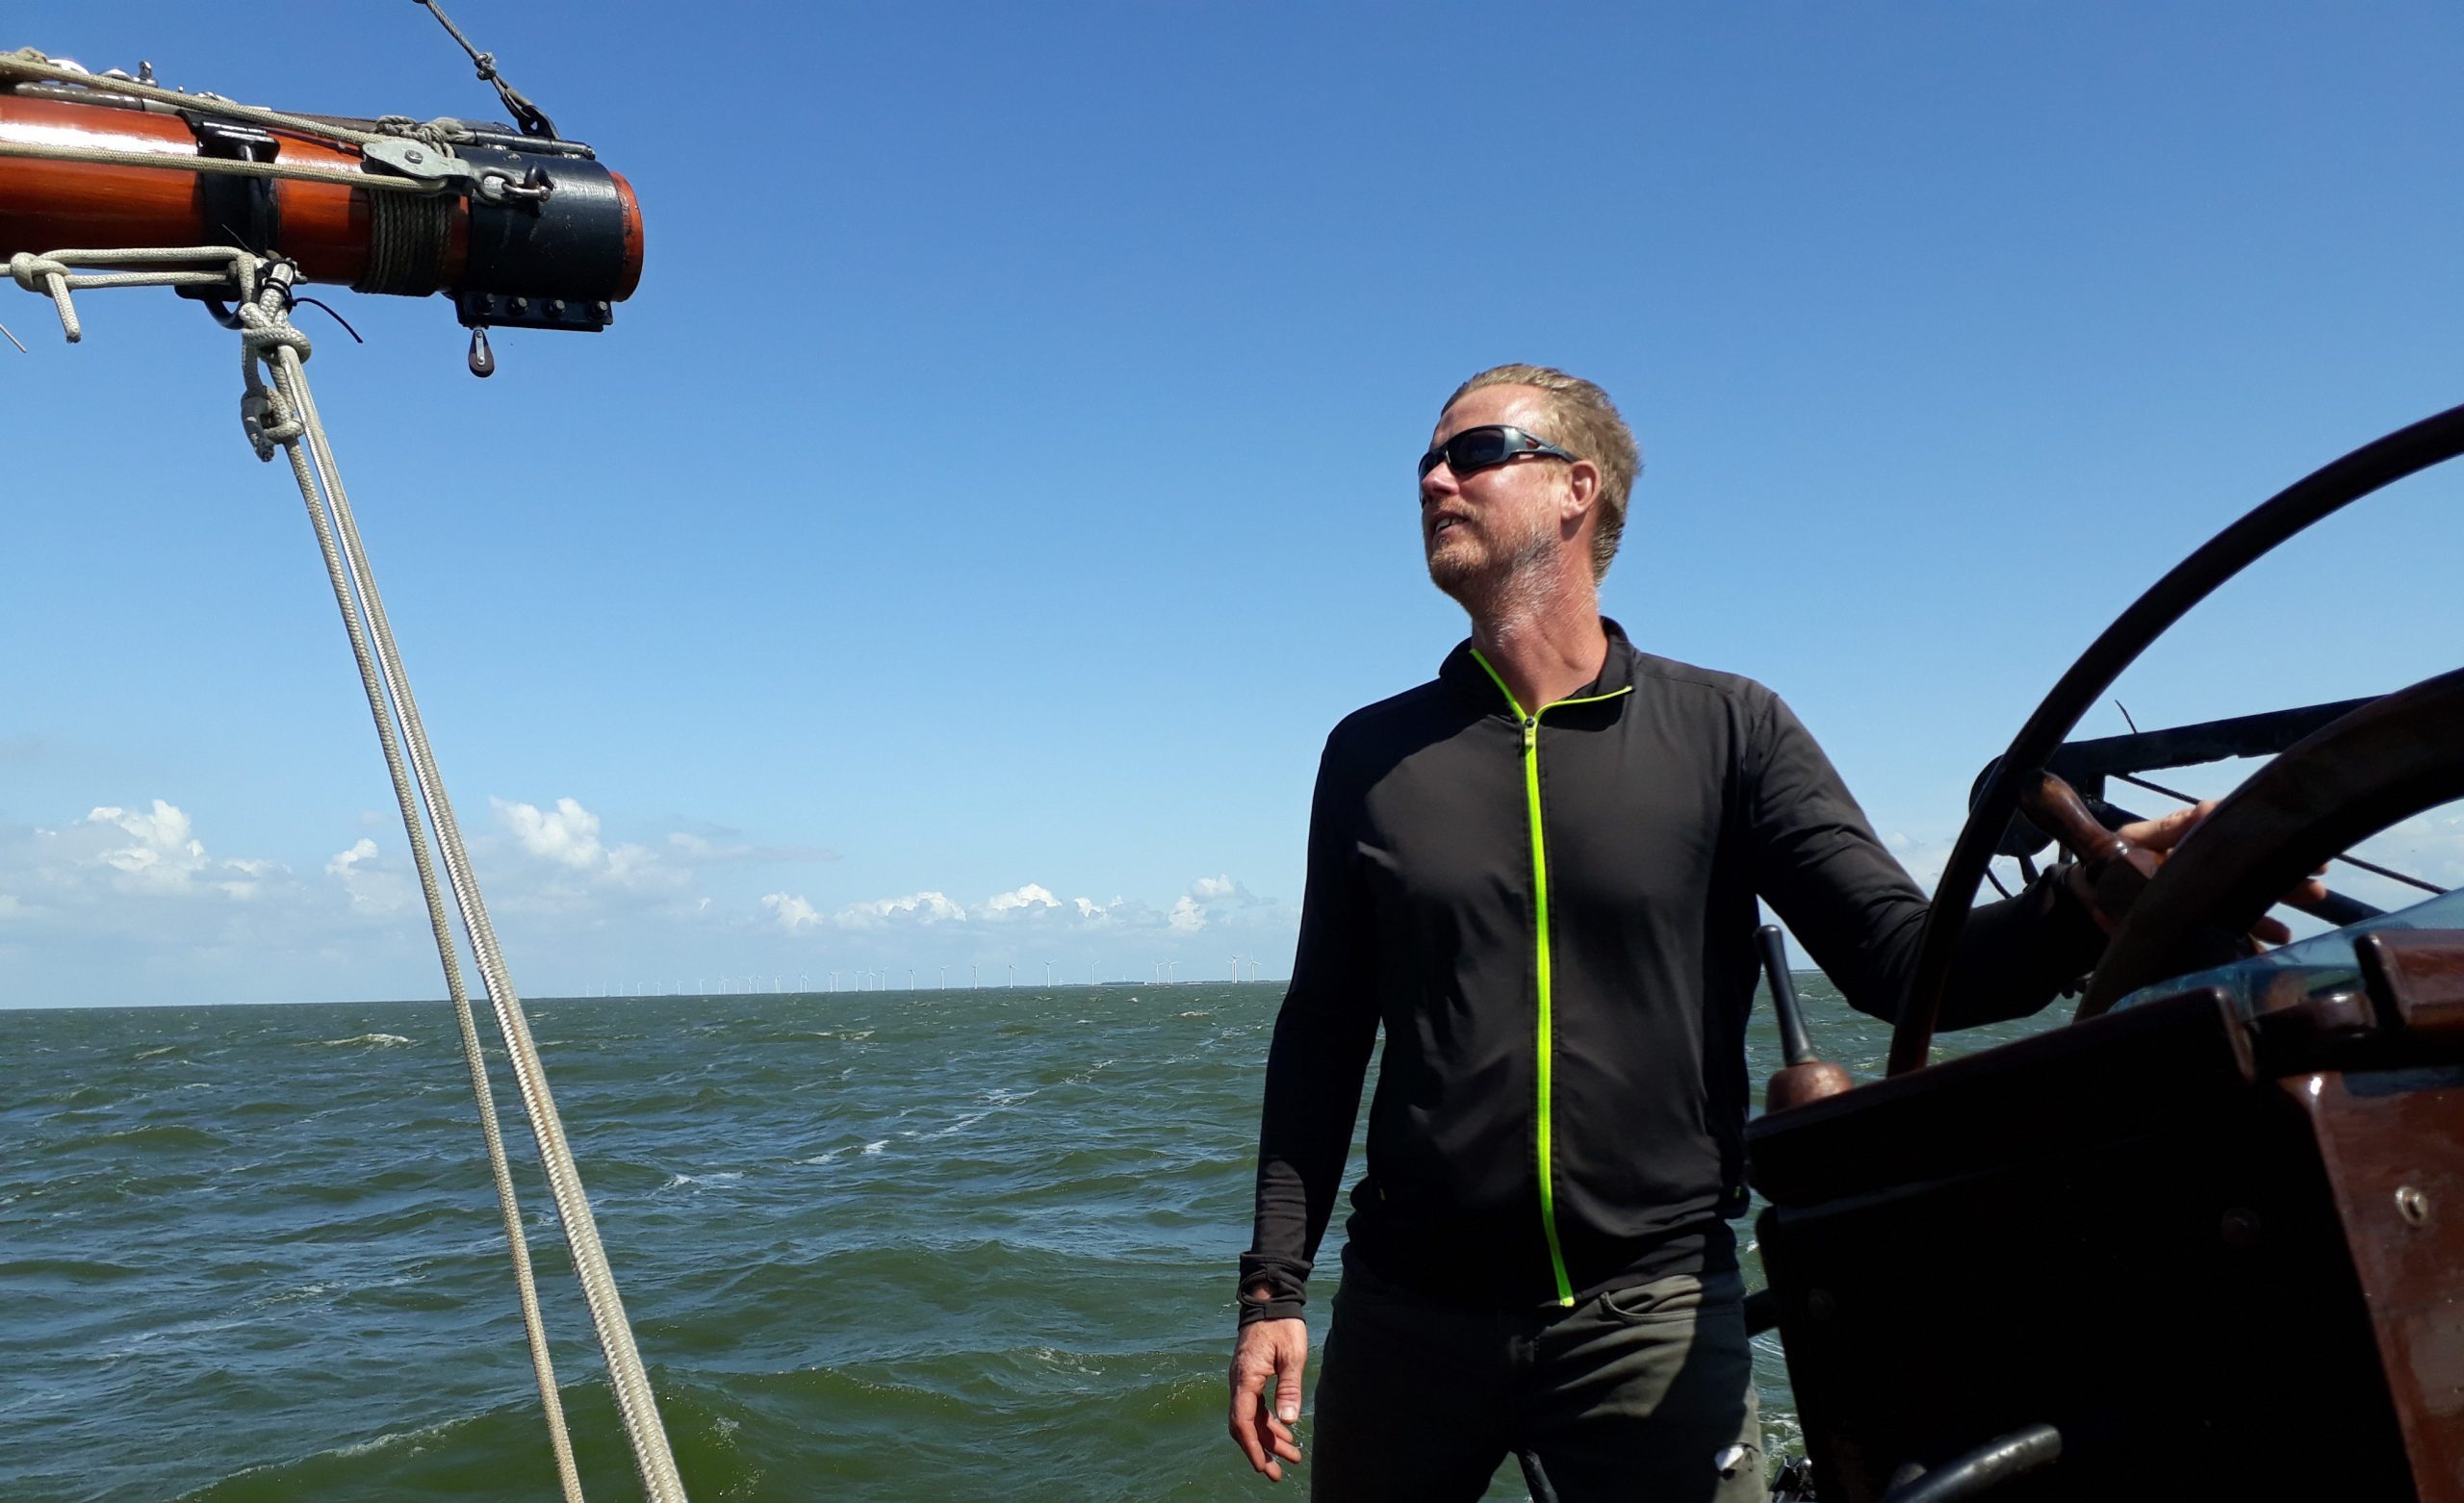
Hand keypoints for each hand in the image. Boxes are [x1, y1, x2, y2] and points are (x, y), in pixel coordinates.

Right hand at [1227, 1313, 1307, 1481]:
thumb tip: (1288, 1421)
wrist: (1270, 1301)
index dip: (1251, 1447)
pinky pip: (1255, 1407)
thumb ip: (1289, 1388)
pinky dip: (1268, 1423)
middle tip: (1276, 1474)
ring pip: (1251, 1419)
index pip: (1242, 1421)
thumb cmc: (1283, 1325)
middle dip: (1260, 1451)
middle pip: (1243, 1426)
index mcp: (1245, 1378)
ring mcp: (1243, 1381)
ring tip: (1292, 1456)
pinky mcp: (1250, 1378)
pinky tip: (1285, 1432)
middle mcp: (1238, 1382)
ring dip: (1268, 1439)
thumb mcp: (1292, 1355)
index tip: (1263, 1466)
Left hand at [2068, 799, 2326, 944]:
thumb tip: (2208, 810)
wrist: (2082, 903)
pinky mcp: (2191, 923)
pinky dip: (2242, 943)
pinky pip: (2223, 932)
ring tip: (2288, 933)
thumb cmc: (2105, 866)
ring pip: (2241, 902)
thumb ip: (2166, 829)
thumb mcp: (2130, 843)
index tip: (2294, 841)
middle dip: (2283, 880)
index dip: (2265, 836)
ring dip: (2267, 914)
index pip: (2236, 835)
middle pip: (2247, 870)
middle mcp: (2199, 866)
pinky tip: (2262, 954)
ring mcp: (2197, 895)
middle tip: (2317, 889)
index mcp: (2188, 841)